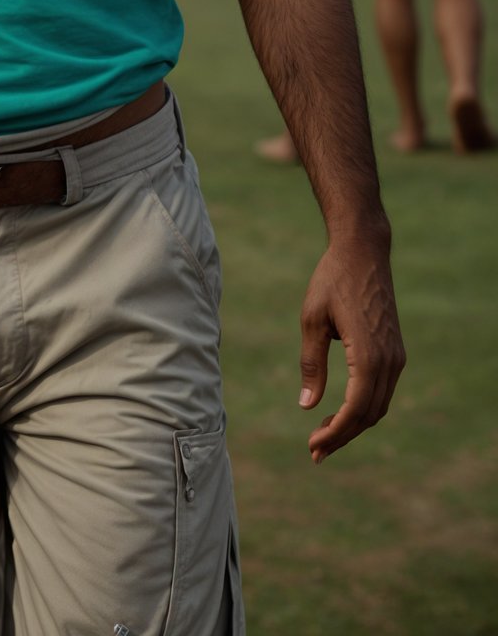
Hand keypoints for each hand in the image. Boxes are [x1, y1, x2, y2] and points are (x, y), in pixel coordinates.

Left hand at [297, 235, 404, 463]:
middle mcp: (389, 361)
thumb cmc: (332, 281)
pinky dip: (364, 408)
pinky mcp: (395, 351)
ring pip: (379, 406)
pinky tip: (342, 411)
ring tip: (324, 436)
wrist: (363, 252)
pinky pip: (382, 390)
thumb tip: (307, 406)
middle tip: (315, 451)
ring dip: (354, 425)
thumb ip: (311, 364)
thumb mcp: (312, 320)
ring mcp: (396, 356)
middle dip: (342, 436)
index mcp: (369, 355)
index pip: (355, 409)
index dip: (335, 432)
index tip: (313, 446)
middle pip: (369, 415)